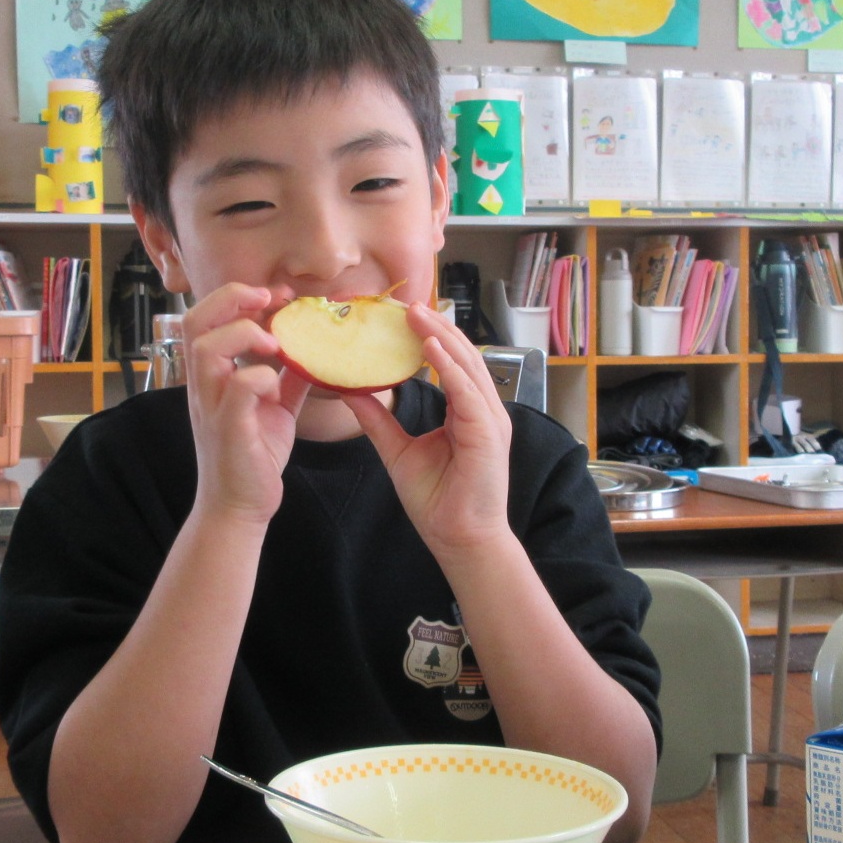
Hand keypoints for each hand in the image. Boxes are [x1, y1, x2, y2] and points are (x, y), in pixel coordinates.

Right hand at [183, 283, 309, 524]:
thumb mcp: (275, 407)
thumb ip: (288, 376)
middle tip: (269, 299)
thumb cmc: (253, 456)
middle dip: (233, 298)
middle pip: (195, 321)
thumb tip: (314, 348)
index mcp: (212, 375)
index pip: (205, 316)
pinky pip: (237, 389)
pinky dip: (260, 377)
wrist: (240, 507)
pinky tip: (275, 384)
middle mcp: (204, 385)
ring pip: (207, 348)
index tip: (277, 294)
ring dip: (244, 334)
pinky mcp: (229, 429)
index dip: (238, 295)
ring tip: (275, 342)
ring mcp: (212, 406)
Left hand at [345, 303, 511, 556]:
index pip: (450, 363)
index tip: (404, 315)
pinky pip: (467, 391)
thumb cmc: (437, 500)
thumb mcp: (398, 450)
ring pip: (467, 365)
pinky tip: (429, 347)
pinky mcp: (488, 433)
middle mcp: (483, 410)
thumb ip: (378, 420)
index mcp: (467, 412)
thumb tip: (351, 392)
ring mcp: (491, 420)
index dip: (430, 337)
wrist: (458, 539)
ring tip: (416, 314)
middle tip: (408, 303)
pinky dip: (449, 367)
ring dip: (441, 337)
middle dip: (436, 327)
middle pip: (461, 356)